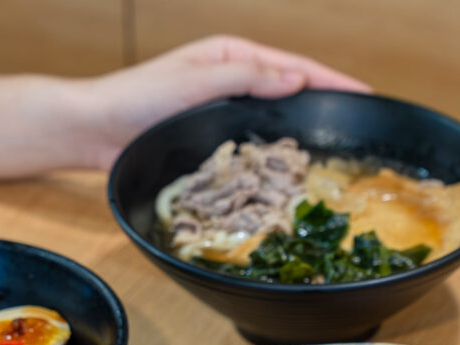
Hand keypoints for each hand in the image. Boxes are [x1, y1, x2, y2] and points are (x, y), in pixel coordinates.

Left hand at [79, 35, 369, 168]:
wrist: (94, 130)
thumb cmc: (136, 97)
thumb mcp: (195, 78)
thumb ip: (247, 77)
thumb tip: (298, 78)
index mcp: (231, 56)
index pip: (293, 66)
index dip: (331, 80)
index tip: (366, 94)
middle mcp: (231, 82)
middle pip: (289, 94)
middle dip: (324, 107)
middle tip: (362, 130)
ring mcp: (222, 114)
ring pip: (273, 123)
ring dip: (301, 135)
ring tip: (335, 152)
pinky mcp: (210, 143)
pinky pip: (252, 148)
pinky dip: (272, 157)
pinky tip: (289, 173)